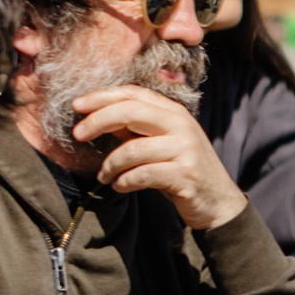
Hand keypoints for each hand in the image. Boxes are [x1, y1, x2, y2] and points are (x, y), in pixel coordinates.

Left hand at [68, 85, 246, 230]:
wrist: (218, 200)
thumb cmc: (182, 169)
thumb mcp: (161, 143)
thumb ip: (135, 129)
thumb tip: (97, 117)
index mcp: (174, 112)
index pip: (133, 94)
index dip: (102, 97)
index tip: (76, 106)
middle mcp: (181, 125)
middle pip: (131, 112)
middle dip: (98, 122)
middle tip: (78, 135)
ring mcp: (186, 149)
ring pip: (132, 149)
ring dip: (110, 165)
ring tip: (104, 176)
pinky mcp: (185, 175)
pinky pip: (142, 175)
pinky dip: (124, 182)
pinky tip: (120, 186)